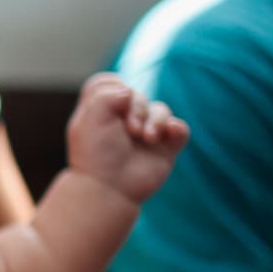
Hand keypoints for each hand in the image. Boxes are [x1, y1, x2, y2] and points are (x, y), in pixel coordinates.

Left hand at [67, 72, 189, 201]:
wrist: (109, 188)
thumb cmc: (96, 154)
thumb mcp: (92, 118)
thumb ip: (107, 94)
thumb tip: (129, 92)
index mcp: (100, 112)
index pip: (109, 83)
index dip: (112, 87)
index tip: (109, 105)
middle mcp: (123, 120)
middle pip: (137, 95)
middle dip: (137, 108)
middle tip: (130, 130)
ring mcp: (145, 133)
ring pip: (161, 110)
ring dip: (157, 120)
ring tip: (148, 138)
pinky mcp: (164, 147)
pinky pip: (180, 129)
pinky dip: (177, 128)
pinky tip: (169, 132)